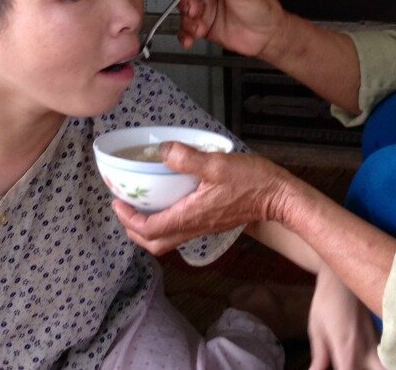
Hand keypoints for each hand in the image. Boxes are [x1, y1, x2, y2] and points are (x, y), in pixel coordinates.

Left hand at [113, 142, 293, 254]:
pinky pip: (181, 231)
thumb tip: (161, 151)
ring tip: (141, 206)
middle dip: (134, 230)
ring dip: (149, 228)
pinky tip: (168, 201)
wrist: (278, 196)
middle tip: (124, 209)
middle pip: (155, 243)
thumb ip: (187, 158)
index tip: (117, 202)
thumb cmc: (251, 181)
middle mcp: (194, 227)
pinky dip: (166, 222)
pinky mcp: (211, 222)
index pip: (150, 229)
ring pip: (168, 239)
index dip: (128, 219)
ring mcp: (203, 227)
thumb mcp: (217, 164)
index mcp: (190, 216)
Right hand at [175, 0, 288, 59]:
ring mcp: (206, 4)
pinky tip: (191, 38)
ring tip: (199, 26)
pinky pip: (186, 27)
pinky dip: (185, 33)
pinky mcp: (203, 22)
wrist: (268, 37)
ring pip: (183, 6)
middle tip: (194, 7)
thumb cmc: (263, 8)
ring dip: (187, 18)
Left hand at [308, 266, 383, 369]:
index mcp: (346, 348)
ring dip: (376, 366)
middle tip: (351, 364)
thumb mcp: (317, 329)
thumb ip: (320, 357)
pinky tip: (371, 360)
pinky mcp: (382, 334)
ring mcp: (377, 340)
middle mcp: (366, 347)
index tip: (338, 367)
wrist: (342, 275)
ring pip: (385, 364)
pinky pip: (386, 354)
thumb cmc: (326, 300)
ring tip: (363, 363)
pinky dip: (382, 360)